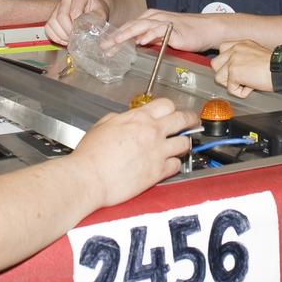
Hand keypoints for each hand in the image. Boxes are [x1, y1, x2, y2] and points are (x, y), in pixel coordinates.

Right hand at [44, 0, 109, 45]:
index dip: (78, 26)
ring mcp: (57, 6)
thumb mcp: (101, 14)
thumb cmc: (97, 11)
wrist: (94, 10)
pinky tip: (66, 39)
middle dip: (69, 32)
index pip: (74, 13)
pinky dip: (56, 37)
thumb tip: (85, 30)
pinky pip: (48, 28)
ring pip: (52, 23)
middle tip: (77, 40)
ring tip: (72, 40)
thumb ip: (95, 20)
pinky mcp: (52, 15)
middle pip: (61, 17)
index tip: (84, 34)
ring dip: (62, 36)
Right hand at [73, 98, 190, 207]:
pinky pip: (177, 165)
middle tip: (192, 122)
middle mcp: (152, 132)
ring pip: (185, 143)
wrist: (90, 177)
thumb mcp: (102, 125)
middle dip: (190, 119)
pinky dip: (175, 164)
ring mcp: (158, 152)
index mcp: (138, 118)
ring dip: (184, 143)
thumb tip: (126, 119)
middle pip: (183, 119)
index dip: (171, 108)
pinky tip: (169, 164)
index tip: (172, 112)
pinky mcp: (158, 171)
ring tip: (182, 145)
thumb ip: (120, 119)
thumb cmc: (91, 155)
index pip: (166, 105)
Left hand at [110, 10, 227, 51]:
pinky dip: (149, 35)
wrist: (208, 29)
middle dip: (116, 37)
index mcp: (150, 19)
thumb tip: (137, 43)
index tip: (104, 47)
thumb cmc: (188, 33)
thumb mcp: (164, 36)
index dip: (115, 37)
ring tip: (115, 43)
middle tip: (104, 46)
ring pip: (141, 26)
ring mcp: (164, 22)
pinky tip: (141, 41)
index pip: (129, 27)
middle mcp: (155, 17)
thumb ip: (150, 38)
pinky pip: (159, 30)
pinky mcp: (174, 28)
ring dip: (127, 35)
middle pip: (131, 26)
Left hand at [210, 40, 273, 97]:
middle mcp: (234, 50)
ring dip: (232, 84)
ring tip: (247, 83)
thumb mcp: (256, 53)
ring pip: (219, 78)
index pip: (222, 49)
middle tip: (240, 79)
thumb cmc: (276, 65)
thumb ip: (244, 56)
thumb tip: (236, 69)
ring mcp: (233, 61)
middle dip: (225, 74)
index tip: (234, 68)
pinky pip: (230, 89)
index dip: (226, 62)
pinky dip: (241, 92)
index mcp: (240, 44)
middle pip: (215, 64)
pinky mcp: (234, 73)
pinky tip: (252, 87)